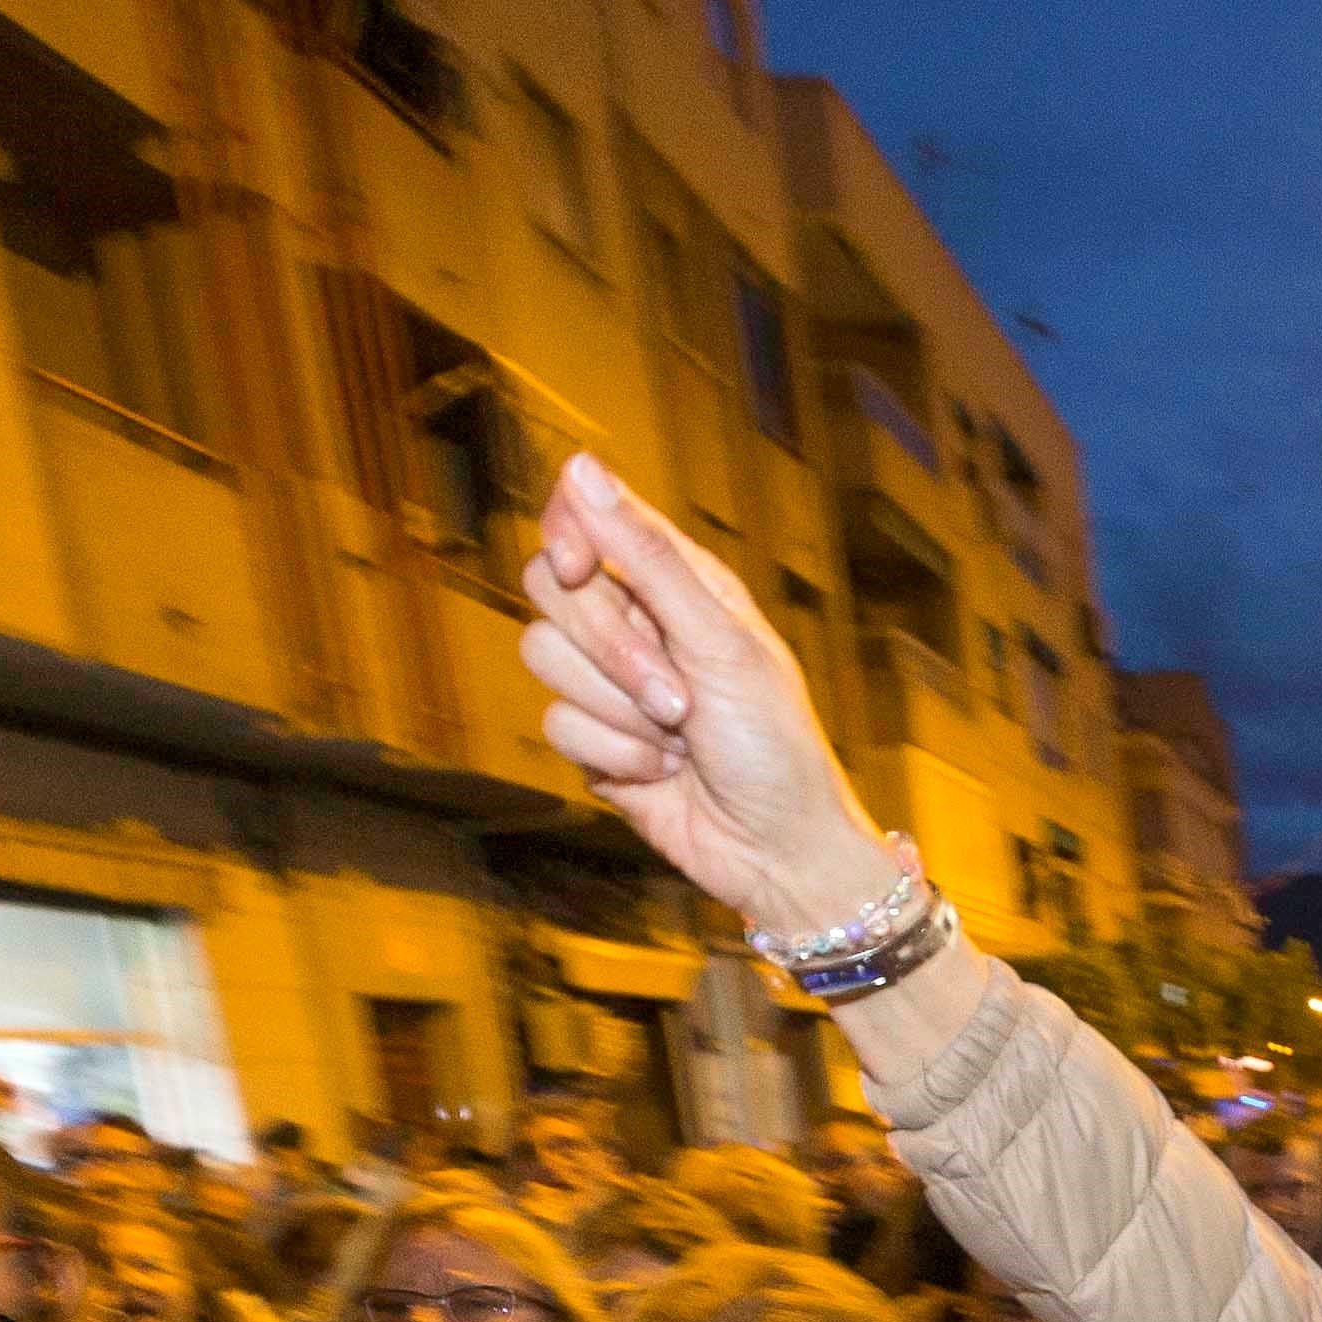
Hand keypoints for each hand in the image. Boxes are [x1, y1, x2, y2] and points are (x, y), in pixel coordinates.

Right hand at [519, 455, 896, 938]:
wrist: (776, 851)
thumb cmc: (775, 745)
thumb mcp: (721, 642)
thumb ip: (647, 557)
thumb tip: (581, 469)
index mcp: (680, 582)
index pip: (586, 520)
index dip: (568, 536)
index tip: (580, 569)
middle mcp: (638, 622)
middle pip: (550, 589)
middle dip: (612, 651)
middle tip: (676, 697)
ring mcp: (610, 682)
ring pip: (544, 657)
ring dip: (617, 711)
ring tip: (677, 738)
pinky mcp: (592, 739)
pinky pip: (557, 724)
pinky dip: (612, 754)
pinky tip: (660, 772)